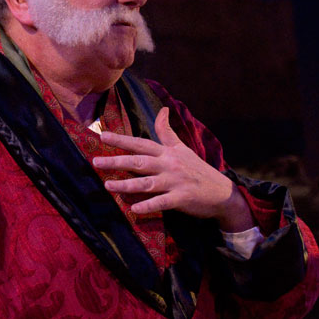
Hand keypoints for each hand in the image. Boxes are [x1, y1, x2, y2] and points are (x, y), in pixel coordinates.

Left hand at [93, 107, 254, 231]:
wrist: (222, 192)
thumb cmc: (197, 169)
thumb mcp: (182, 148)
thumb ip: (167, 131)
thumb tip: (163, 109)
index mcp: (167, 152)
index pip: (140, 143)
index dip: (121, 140)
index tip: (102, 136)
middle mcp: (169, 164)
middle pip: (139, 162)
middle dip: (116, 161)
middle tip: (95, 162)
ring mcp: (175, 181)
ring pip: (146, 183)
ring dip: (126, 185)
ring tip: (107, 185)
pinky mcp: (182, 198)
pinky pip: (162, 202)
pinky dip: (148, 205)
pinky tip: (133, 209)